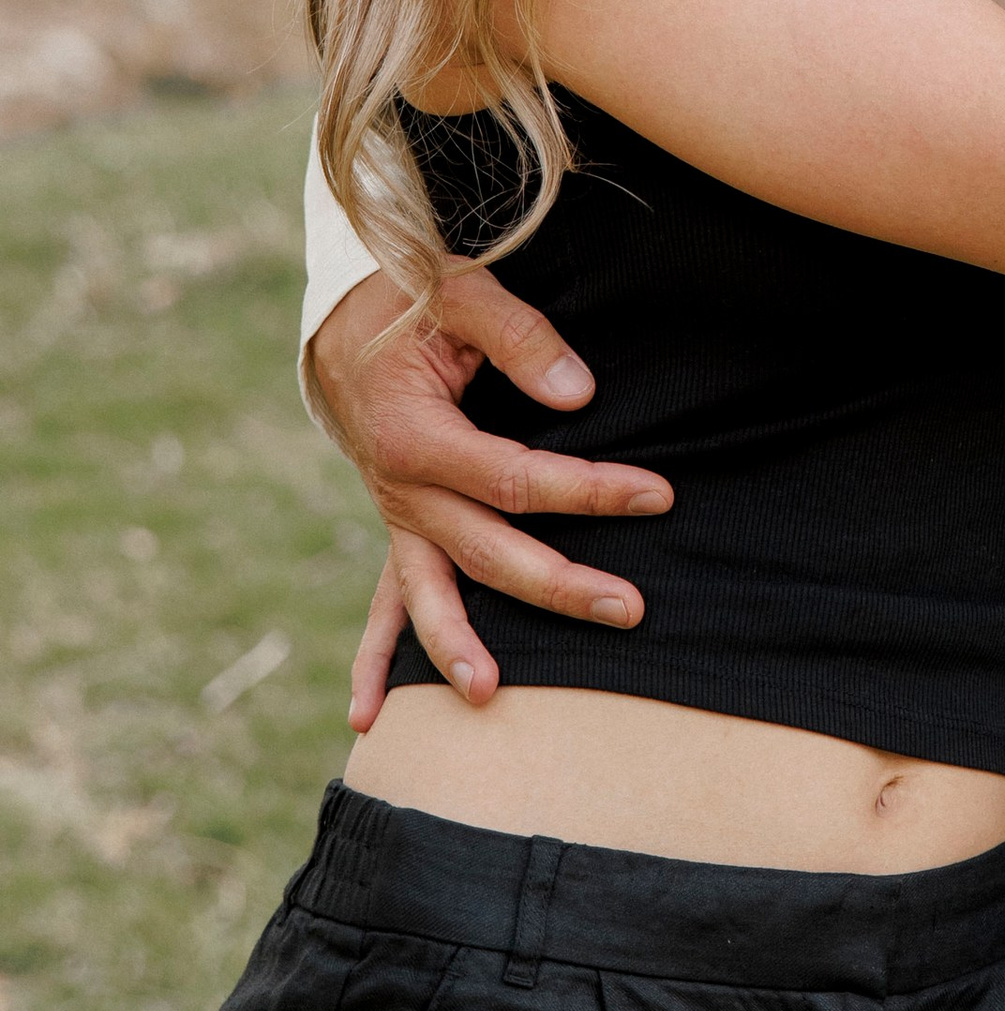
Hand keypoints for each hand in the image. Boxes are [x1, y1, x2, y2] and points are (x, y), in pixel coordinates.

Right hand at [309, 265, 673, 720]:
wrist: (342, 317)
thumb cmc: (408, 299)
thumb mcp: (460, 293)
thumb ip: (520, 340)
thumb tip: (581, 395)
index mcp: (415, 436)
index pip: (516, 480)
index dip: (589, 491)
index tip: (656, 496)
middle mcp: (399, 489)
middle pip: (486, 552)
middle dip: (558, 585)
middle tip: (628, 608)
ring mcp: (395, 515)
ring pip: (430, 593)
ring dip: (459, 646)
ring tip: (489, 697)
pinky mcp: (398, 526)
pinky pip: (382, 602)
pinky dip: (374, 660)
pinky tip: (369, 716)